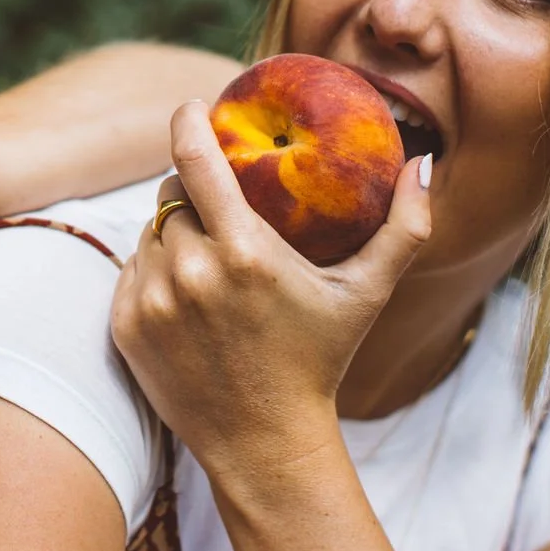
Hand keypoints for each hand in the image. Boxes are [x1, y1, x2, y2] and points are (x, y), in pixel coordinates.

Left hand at [111, 102, 430, 478]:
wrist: (264, 443)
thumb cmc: (319, 361)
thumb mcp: (367, 295)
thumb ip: (404, 228)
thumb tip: (424, 162)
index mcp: (245, 253)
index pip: (195, 158)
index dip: (189, 121)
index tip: (193, 107)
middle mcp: (190, 272)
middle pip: (171, 194)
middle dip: (192, 189)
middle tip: (220, 204)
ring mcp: (152, 300)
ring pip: (150, 232)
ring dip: (173, 231)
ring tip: (210, 256)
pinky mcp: (125, 326)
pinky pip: (132, 270)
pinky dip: (155, 270)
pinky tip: (188, 293)